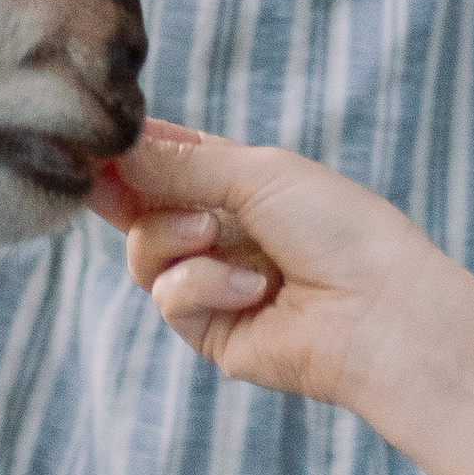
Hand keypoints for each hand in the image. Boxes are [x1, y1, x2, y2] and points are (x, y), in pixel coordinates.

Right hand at [94, 121, 442, 418]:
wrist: (379, 311)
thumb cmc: (337, 228)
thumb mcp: (257, 173)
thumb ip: (180, 163)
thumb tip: (112, 150)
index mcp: (238, 183)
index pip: (166, 160)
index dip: (129, 153)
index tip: (94, 143)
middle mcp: (220, 231)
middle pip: (139, 207)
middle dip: (133, 193)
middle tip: (127, 183)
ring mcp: (213, 282)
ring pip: (144, 253)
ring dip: (171, 238)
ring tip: (214, 236)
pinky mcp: (210, 332)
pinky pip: (168, 299)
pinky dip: (201, 286)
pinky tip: (251, 290)